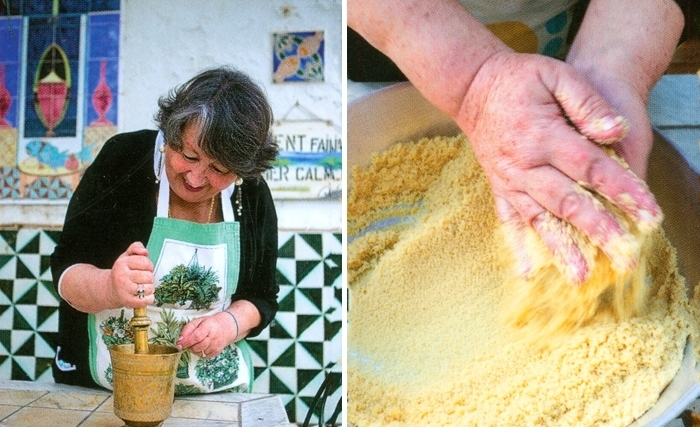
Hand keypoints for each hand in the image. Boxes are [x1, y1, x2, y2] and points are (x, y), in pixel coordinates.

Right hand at [109, 242, 154, 307]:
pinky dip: (149, 298)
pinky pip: (148, 300)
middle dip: (149, 278)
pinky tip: (143, 296)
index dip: (148, 266)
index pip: (146, 262)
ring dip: (149, 288)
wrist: (110, 290)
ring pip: (150, 288)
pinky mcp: (128, 302)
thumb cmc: (123, 272)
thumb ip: (136, 248)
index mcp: (121, 264)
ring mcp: (124, 290)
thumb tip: (144, 251)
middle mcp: (121, 277)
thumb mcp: (127, 256)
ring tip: (141, 287)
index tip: (143, 268)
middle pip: (149, 277)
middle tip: (142, 279)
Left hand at [176, 312, 235, 357]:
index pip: (197, 336)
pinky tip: (202, 346)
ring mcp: (216, 346)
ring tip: (196, 342)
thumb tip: (179, 341)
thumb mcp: (198, 321)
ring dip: (194, 349)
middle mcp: (214, 337)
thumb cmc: (210, 324)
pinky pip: (203, 356)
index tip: (179, 344)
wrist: (226, 328)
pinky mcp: (216, 352)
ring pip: (200, 353)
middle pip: (198, 346)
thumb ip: (187, 329)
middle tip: (188, 342)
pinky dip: (199, 352)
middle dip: (190, 346)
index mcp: (209, 326)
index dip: (187, 342)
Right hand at [457, 51, 661, 283]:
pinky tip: (528, 271)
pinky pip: (508, 220)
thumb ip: (587, 102)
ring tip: (581, 276)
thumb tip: (615, 131)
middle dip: (600, 230)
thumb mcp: (556, 75)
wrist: (473, 86)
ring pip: (540, 219)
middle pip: (568, 201)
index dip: (623, 190)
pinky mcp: (498, 187)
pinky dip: (518, 246)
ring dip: (562, 249)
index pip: (592, 167)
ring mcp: (509, 179)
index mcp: (542, 135)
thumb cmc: (519, 79)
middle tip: (626, 255)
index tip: (650, 213)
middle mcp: (524, 164)